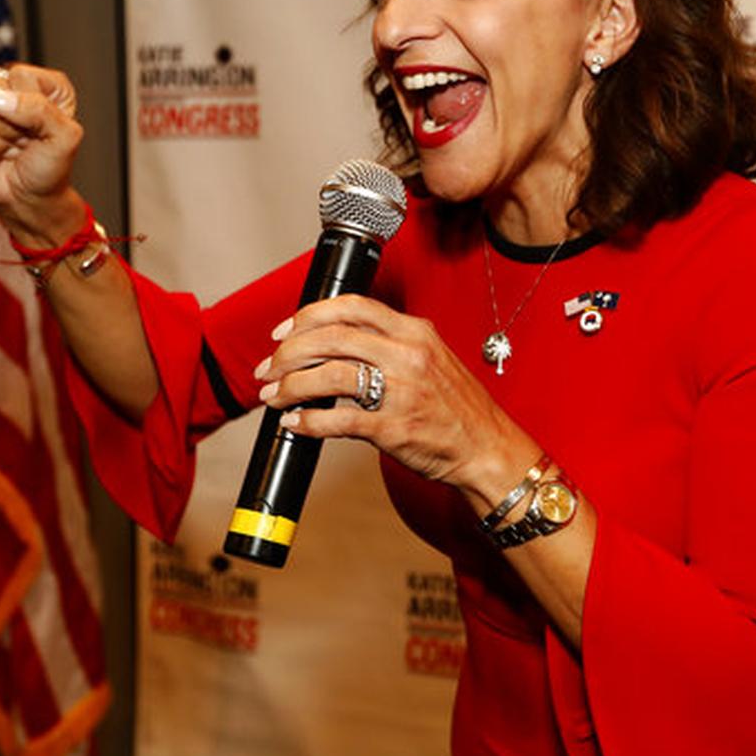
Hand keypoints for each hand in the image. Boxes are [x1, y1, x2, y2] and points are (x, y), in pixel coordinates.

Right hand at [0, 64, 83, 236]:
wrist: (30, 200)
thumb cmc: (51, 168)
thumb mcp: (65, 138)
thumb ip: (40, 110)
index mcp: (42, 85)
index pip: (19, 75)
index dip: (27, 105)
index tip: (40, 128)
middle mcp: (11, 90)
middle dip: (7, 127)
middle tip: (23, 143)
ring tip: (8, 151)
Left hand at [253, 294, 537, 499]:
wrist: (487, 448)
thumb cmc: (455, 407)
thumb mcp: (429, 357)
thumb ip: (387, 344)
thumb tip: (329, 344)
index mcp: (414, 331)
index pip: (350, 307)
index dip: (307, 316)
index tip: (282, 331)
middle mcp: (407, 354)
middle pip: (331, 338)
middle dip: (288, 353)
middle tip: (268, 368)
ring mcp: (401, 391)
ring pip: (329, 375)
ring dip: (291, 386)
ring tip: (274, 397)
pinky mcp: (393, 428)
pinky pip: (338, 420)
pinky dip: (309, 421)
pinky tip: (296, 423)